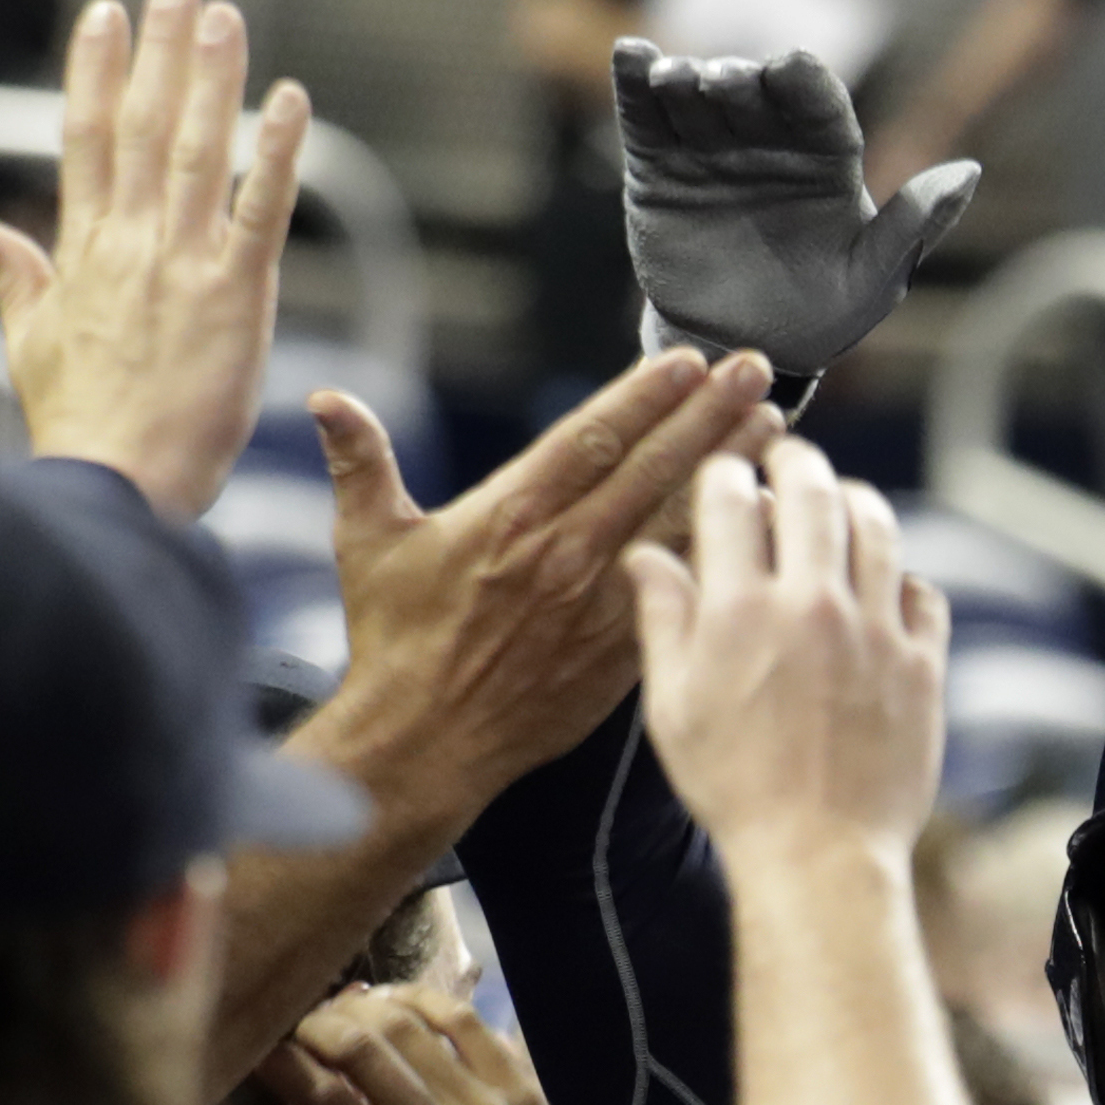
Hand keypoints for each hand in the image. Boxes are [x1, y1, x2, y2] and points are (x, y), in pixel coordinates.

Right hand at [0, 0, 307, 519]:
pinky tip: (289, 100)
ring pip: (200, 149)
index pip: (89, 139)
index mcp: (82, 252)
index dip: (98, 71)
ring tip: (225, 14)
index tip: (106, 16)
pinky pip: (262, 209)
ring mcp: (182, 264)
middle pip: (146, 125)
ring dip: (213, 76)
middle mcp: (130, 243)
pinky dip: (275, 152)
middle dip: (162, 50)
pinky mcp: (236, 296)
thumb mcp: (30, 342)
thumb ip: (15, 278)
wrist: (113, 484)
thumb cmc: (78, 427)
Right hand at [248, 986, 607, 1104]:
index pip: (328, 1103)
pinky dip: (431, 1002)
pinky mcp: (528, 1091)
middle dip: (319, 1026)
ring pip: (417, 1027)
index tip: (262, 1051)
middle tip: (299, 1027)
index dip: (285, 1066)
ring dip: (369, 1008)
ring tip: (342, 1011)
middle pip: (367, 1051)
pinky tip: (402, 1003)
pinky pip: (474, 1027)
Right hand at [302, 347, 779, 820]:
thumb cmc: (394, 641)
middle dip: (709, 417)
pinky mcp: (624, 651)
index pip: (591, 438)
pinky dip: (728, 557)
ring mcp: (600, 604)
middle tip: (758, 372)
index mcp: (509, 516)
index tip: (692, 362)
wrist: (425, 743)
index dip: (646, 395)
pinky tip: (767, 532)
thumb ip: (360, 463)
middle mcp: (563, 553)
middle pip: (652, 470)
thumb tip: (325, 397)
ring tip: (778, 433)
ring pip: (681, 525)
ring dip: (733, 476)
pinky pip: (688, 594)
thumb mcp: (367, 544)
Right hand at [614, 41, 978, 377]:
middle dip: (740, 81)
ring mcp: (712, 150)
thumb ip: (914, 225)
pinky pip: (647, 120)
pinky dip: (636, 85)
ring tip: (675, 78)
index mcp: (825, 158)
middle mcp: (769, 141)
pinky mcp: (660, 169)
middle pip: (754, 95)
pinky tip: (631, 56)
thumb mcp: (875, 280)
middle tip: (726, 81)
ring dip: (686, 79)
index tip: (793, 66)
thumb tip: (969, 171)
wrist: (745, 352)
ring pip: (698, 99)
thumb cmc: (822, 317)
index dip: (806, 83)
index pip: (819, 106)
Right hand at [628, 439, 948, 859]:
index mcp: (742, 610)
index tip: (723, 478)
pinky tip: (883, 588)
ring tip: (838, 504)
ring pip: (877, 526)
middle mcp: (815, 606)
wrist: (818, 855)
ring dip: (854, 502)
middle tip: (786, 461)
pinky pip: (923, 591)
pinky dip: (901, 577)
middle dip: (793, 460)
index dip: (723, 474)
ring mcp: (877, 632)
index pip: (730, 496)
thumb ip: (663, 620)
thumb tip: (646, 556)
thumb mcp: (673, 706)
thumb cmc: (734, 789)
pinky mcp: (922, 663)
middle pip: (812, 488)